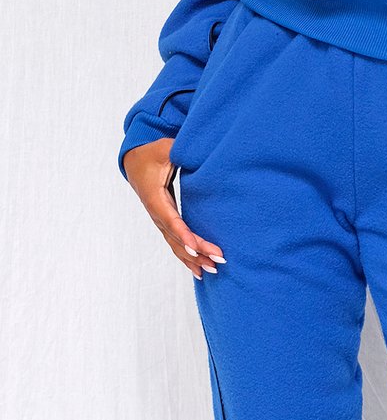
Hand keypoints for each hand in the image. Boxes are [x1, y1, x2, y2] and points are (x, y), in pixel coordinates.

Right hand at [123, 138, 225, 279]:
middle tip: (218, 260)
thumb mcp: (164, 148)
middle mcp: (156, 213)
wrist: (134, 161)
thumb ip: (177, 150)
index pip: (171, 220)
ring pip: (176, 244)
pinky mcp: (165, 221)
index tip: (197, 248)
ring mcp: (160, 220)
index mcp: (155, 197)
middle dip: (197, 251)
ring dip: (194, 258)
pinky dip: (187, 257)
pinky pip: (175, 242)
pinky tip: (199, 270)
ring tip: (213, 270)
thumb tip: (193, 148)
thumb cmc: (152, 154)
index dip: (184, 234)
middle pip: (177, 238)